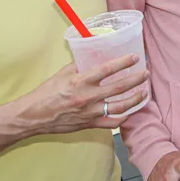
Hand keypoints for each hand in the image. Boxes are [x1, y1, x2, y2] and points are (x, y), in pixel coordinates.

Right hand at [17, 55, 148, 134]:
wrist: (34, 116)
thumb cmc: (46, 93)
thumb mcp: (63, 74)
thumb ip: (80, 65)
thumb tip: (93, 55)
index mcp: (80, 82)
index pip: (107, 69)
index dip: (123, 62)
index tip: (135, 57)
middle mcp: (88, 97)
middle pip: (119, 88)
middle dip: (136, 80)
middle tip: (145, 74)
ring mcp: (90, 113)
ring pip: (120, 107)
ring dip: (135, 99)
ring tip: (144, 92)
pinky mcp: (90, 124)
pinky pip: (112, 123)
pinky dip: (123, 117)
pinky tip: (130, 111)